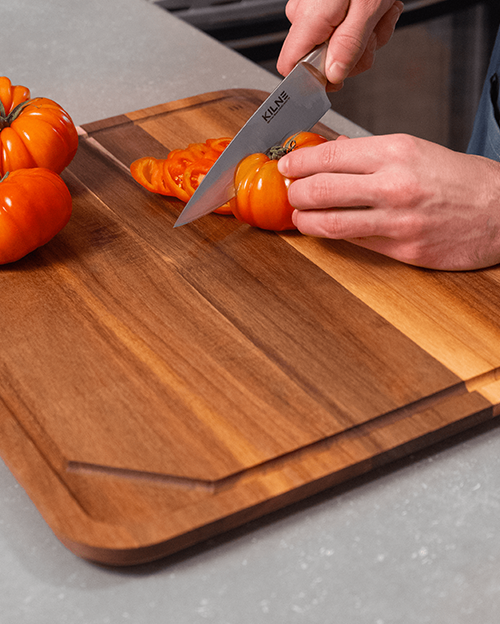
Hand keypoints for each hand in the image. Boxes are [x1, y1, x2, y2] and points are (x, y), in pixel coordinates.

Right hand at [277, 0, 403, 89]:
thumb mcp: (368, 8)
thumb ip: (349, 45)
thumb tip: (334, 76)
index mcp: (309, 19)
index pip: (290, 67)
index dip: (314, 79)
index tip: (339, 76)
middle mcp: (304, 14)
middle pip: (321, 59)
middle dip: (354, 54)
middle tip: (374, 34)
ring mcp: (314, 8)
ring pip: (337, 44)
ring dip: (367, 37)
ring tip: (380, 13)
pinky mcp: (326, 4)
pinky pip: (344, 27)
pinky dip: (367, 22)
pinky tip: (377, 8)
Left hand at [277, 134, 499, 269]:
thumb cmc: (460, 179)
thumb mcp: (416, 149)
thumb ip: (369, 153)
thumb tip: (331, 152)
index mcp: (397, 151)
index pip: (331, 155)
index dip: (299, 162)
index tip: (287, 166)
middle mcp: (394, 185)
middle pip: (322, 189)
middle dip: (296, 192)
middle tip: (290, 192)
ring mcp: (397, 221)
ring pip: (331, 223)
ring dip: (306, 220)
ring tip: (300, 216)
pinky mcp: (402, 250)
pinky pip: (355, 243)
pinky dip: (335, 236)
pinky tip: (328, 230)